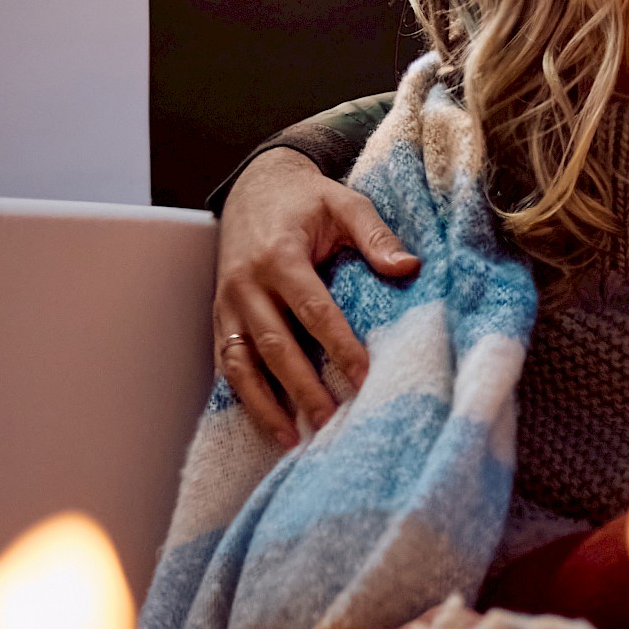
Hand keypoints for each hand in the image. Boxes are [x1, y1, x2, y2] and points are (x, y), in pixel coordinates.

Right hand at [214, 149, 419, 445]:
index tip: (365, 378)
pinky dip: (245, 397)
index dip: (339, 346)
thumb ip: (375, 235)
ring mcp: (227, 304)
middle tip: (332, 422)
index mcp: (279, 256)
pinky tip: (269, 425)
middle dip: (303, 387)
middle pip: (274, 344)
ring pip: (241, 362)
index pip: (312, 310)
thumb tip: (409, 268)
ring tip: (294, 440)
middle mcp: (246, 284)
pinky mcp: (220, 318)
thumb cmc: (306, 200)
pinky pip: (228, 362)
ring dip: (265, 405)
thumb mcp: (345, 202)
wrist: (254, 187)